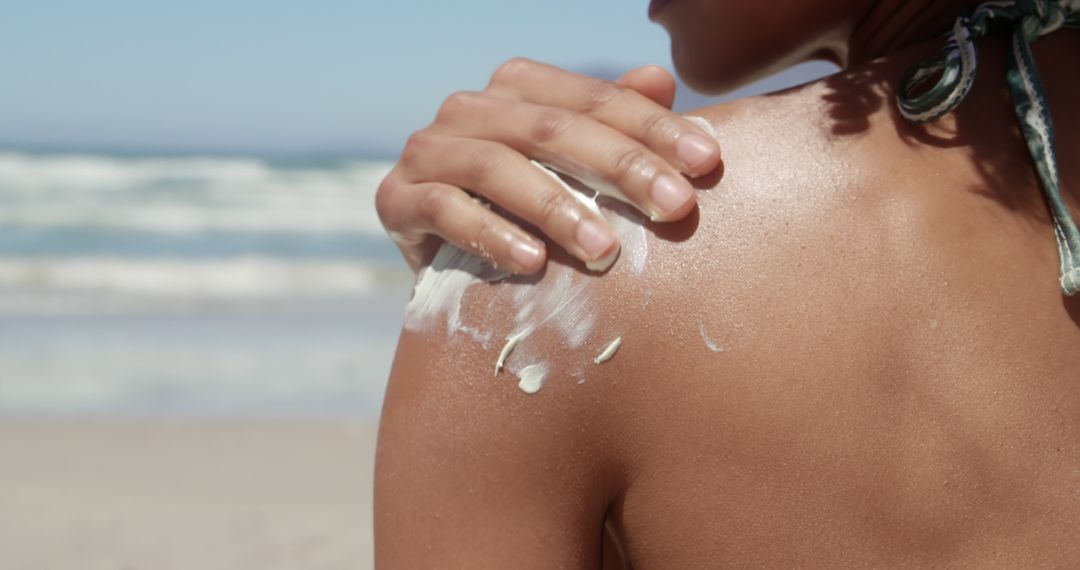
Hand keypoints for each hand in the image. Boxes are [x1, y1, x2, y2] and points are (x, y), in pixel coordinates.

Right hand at [375, 59, 721, 273]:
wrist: (447, 259)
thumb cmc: (527, 209)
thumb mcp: (575, 169)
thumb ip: (614, 125)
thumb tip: (660, 79)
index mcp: (518, 87)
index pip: (596, 100)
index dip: (655, 129)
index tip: (708, 164)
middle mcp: (470, 107)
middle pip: (552, 128)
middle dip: (621, 167)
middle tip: (676, 209)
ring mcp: (429, 150)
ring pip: (497, 166)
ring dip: (557, 208)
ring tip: (606, 252)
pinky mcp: (396, 198)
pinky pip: (443, 209)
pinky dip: (489, 234)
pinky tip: (532, 263)